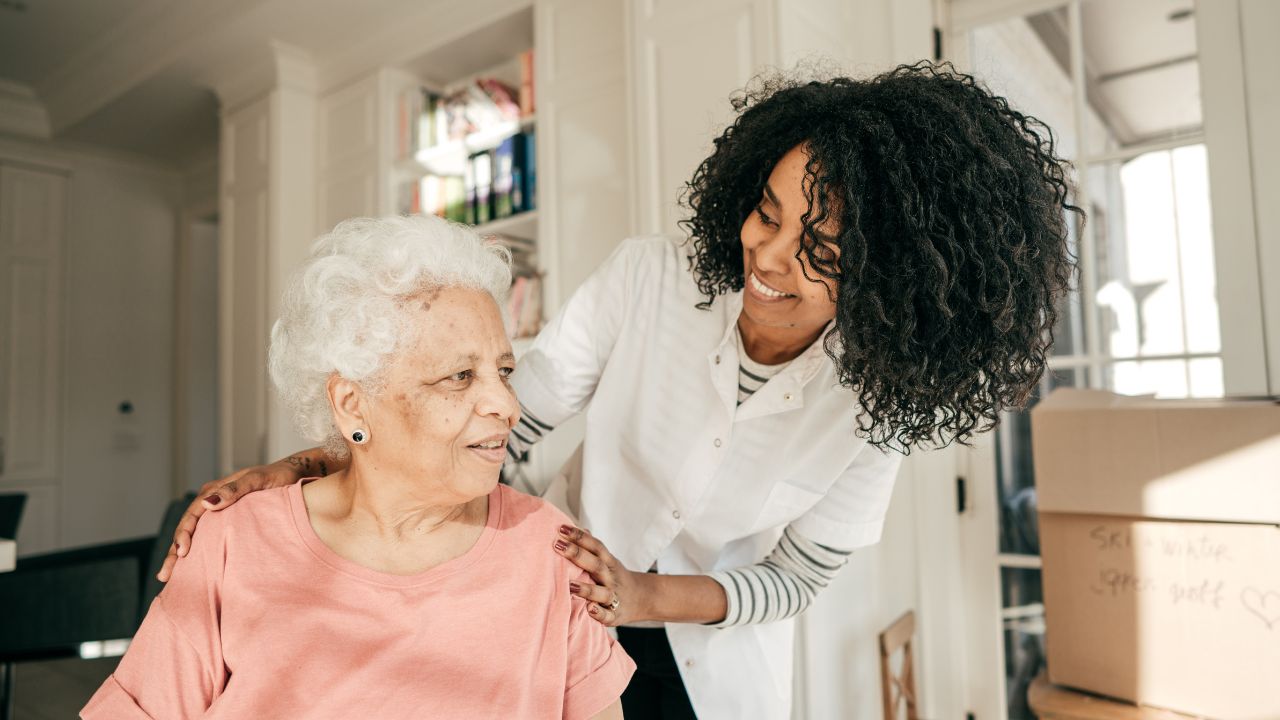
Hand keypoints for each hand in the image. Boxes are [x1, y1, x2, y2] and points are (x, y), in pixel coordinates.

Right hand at [155, 460, 306, 581]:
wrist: (295, 474)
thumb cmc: (279, 477)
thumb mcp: (258, 480)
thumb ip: (235, 490)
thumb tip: (207, 503)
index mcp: (214, 490)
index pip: (191, 514)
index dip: (183, 534)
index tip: (181, 552)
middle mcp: (212, 501)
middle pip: (187, 528)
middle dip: (174, 552)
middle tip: (164, 575)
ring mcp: (219, 513)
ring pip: (196, 535)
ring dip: (181, 555)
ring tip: (168, 577)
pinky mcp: (229, 522)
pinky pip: (209, 538)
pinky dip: (199, 553)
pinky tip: (193, 569)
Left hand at [554, 525, 648, 626]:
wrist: (643, 599)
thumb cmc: (615, 577)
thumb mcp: (608, 560)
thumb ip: (592, 548)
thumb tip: (577, 528)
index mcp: (609, 563)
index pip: (596, 547)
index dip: (580, 537)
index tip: (561, 529)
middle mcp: (611, 578)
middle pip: (597, 565)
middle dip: (577, 555)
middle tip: (557, 545)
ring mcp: (614, 597)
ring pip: (602, 592)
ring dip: (587, 589)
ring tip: (570, 585)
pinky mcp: (615, 615)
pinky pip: (607, 616)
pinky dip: (599, 613)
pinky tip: (589, 609)